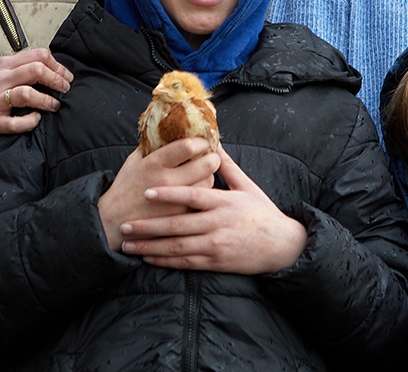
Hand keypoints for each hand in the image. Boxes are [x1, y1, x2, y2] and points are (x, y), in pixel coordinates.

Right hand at [0, 49, 72, 142]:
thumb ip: (20, 67)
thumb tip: (50, 68)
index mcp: (4, 65)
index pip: (38, 55)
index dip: (57, 65)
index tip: (65, 76)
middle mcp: (1, 80)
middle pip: (37, 71)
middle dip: (57, 80)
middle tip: (66, 89)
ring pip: (28, 94)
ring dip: (47, 100)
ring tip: (54, 105)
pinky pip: (18, 123)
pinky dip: (31, 121)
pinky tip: (36, 119)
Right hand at [98, 138, 220, 251]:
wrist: (112, 221)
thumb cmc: (125, 187)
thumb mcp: (134, 161)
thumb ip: (152, 146)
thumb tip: (169, 129)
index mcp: (154, 163)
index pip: (188, 146)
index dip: (201, 141)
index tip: (203, 140)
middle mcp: (167, 181)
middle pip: (207, 164)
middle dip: (212, 157)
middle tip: (209, 156)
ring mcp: (176, 201)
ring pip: (209, 182)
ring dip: (209, 176)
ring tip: (201, 173)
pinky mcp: (180, 216)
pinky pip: (202, 201)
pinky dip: (203, 194)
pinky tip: (196, 191)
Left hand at [119, 145, 307, 274]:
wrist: (282, 246)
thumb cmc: (263, 213)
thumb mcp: (248, 186)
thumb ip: (228, 167)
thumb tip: (214, 144)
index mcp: (224, 203)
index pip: (192, 197)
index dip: (169, 195)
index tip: (147, 192)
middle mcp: (217, 225)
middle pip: (177, 226)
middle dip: (148, 226)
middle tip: (124, 224)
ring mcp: (215, 246)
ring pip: (177, 248)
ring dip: (150, 246)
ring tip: (128, 244)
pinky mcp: (216, 262)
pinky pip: (185, 263)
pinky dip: (165, 261)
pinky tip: (148, 258)